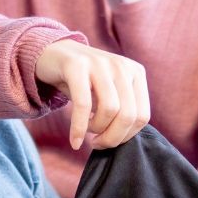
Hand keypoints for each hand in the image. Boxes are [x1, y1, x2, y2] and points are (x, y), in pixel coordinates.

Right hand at [35, 39, 150, 149]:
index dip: (127, 136)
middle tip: (97, 143)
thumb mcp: (109, 93)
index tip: (109, 141)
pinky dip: (79, 128)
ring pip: (109, 110)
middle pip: (128, 115)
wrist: (54, 54)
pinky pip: (83, 104)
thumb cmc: (84, 82)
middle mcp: (121, 65)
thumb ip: (122, 110)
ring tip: (87, 131)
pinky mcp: (77, 65)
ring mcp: (100, 63)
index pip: (142, 116)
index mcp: (136, 72)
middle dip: (112, 138)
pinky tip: (75, 141)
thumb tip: (124, 140)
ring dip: (96, 129)